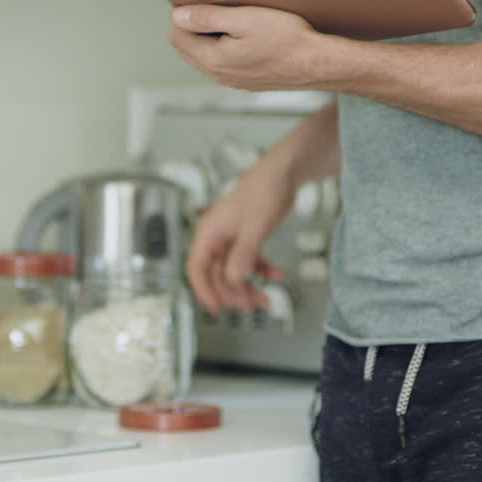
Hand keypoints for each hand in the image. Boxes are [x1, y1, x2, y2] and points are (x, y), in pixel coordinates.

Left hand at [168, 4, 336, 91]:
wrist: (318, 64)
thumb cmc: (287, 40)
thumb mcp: (245, 19)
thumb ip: (207, 17)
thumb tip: (178, 16)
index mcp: (213, 60)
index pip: (177, 36)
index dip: (185, 15)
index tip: (203, 3)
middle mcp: (219, 75)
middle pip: (187, 47)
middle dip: (196, 26)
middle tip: (219, 9)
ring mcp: (232, 81)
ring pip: (205, 55)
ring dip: (212, 37)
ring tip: (236, 21)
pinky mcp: (246, 81)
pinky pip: (224, 62)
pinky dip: (228, 47)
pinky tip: (248, 37)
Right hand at [186, 151, 294, 314]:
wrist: (284, 173)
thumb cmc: (264, 190)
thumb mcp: (254, 226)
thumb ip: (243, 254)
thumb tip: (233, 279)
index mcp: (210, 232)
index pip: (197, 268)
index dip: (203, 290)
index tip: (216, 308)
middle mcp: (218, 237)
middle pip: (217, 274)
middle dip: (232, 292)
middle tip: (249, 305)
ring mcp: (233, 239)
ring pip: (234, 272)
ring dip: (248, 286)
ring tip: (264, 299)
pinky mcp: (248, 238)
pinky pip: (250, 262)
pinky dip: (263, 271)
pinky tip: (277, 276)